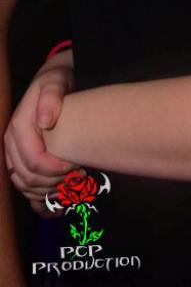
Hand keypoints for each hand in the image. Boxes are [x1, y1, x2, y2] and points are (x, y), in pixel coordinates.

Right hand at [4, 53, 74, 214]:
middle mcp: (13, 144)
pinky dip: (40, 202)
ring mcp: (16, 154)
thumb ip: (51, 98)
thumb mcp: (56, 82)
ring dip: (48, 193)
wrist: (53, 82)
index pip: (33, 160)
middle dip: (54, 182)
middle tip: (78, 177)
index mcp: (19, 128)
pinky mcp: (22, 160)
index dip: (54, 169)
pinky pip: (25, 188)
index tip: (75, 166)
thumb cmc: (56, 81)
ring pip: (25, 186)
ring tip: (73, 187)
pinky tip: (57, 209)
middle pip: (28, 177)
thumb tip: (45, 121)